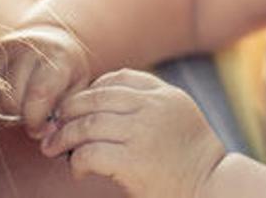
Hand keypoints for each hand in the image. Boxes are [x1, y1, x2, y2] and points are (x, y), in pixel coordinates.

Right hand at [0, 23, 91, 138]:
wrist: (48, 41)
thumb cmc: (65, 72)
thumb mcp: (76, 89)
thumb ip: (63, 112)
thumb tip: (42, 133)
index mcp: (56, 57)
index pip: (39, 94)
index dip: (36, 120)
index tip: (39, 128)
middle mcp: (26, 50)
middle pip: (10, 101)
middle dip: (18, 119)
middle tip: (28, 119)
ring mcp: (2, 50)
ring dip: (0, 116)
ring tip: (17, 111)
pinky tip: (2, 106)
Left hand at [40, 69, 226, 197]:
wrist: (211, 187)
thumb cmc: (192, 159)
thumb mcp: (179, 116)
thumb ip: (151, 104)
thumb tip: (101, 105)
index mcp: (164, 94)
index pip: (118, 79)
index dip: (92, 91)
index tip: (79, 107)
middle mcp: (153, 107)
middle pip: (95, 98)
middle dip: (68, 112)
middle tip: (54, 127)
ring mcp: (142, 132)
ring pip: (86, 125)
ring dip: (63, 137)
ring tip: (55, 148)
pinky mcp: (133, 161)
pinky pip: (90, 153)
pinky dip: (76, 161)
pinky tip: (77, 170)